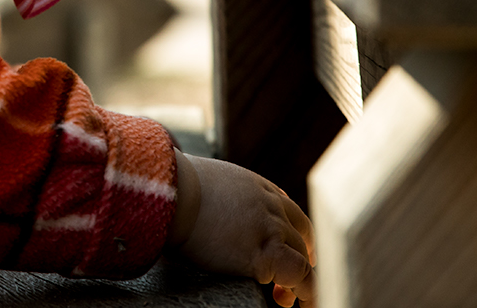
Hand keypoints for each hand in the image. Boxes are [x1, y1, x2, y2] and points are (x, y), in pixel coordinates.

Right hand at [168, 153, 315, 306]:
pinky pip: (299, 276)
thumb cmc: (172, 189)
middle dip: (298, 258)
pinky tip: (294, 303)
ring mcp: (271, 228)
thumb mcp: (204, 182)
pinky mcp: (265, 254)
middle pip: (300, 235)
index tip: (286, 249)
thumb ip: (216, 195)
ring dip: (300, 281)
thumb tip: (195, 208)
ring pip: (302, 258)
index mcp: (256, 187)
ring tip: (287, 299)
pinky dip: (305, 292)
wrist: (171, 192)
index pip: (286, 211)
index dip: (290, 233)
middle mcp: (270, 206)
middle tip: (287, 280)